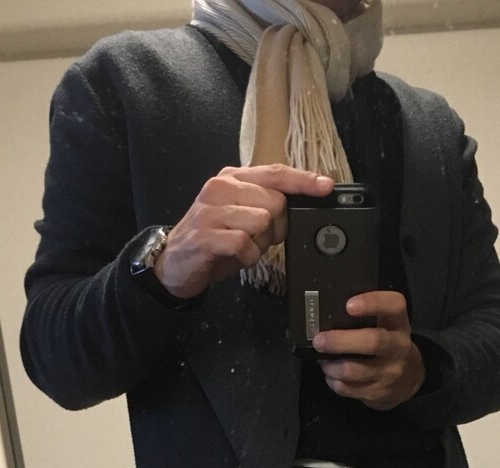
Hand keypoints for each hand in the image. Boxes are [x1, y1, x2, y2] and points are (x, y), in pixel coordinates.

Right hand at [155, 165, 333, 300]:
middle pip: (274, 202)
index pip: (275, 173)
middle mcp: (220, 188)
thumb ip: (266, 204)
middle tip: (259, 239)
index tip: (325, 186)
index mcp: (232, 178)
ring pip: (262, 222)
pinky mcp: (205, 235)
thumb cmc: (213, 240)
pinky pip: (244, 244)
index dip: (303, 180)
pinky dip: (247, 257)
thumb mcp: (241, 215)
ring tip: (243, 248)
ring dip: (260, 244)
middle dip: (276, 228)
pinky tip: (235, 257)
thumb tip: (301, 203)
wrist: (173, 263)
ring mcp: (211, 211)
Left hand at [311, 291, 425, 410]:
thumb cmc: (388, 344)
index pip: (394, 306)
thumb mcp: (387, 325)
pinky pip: (346, 388)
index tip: (349, 305)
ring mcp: (389, 373)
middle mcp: (398, 347)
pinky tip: (331, 374)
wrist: (409, 380)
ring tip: (322, 359)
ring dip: (331, 365)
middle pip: (372, 342)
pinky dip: (332, 380)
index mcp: (399, 324)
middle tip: (319, 340)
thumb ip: (367, 316)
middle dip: (341, 341)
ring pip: (353, 370)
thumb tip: (327, 312)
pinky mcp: (377, 393)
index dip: (373, 303)